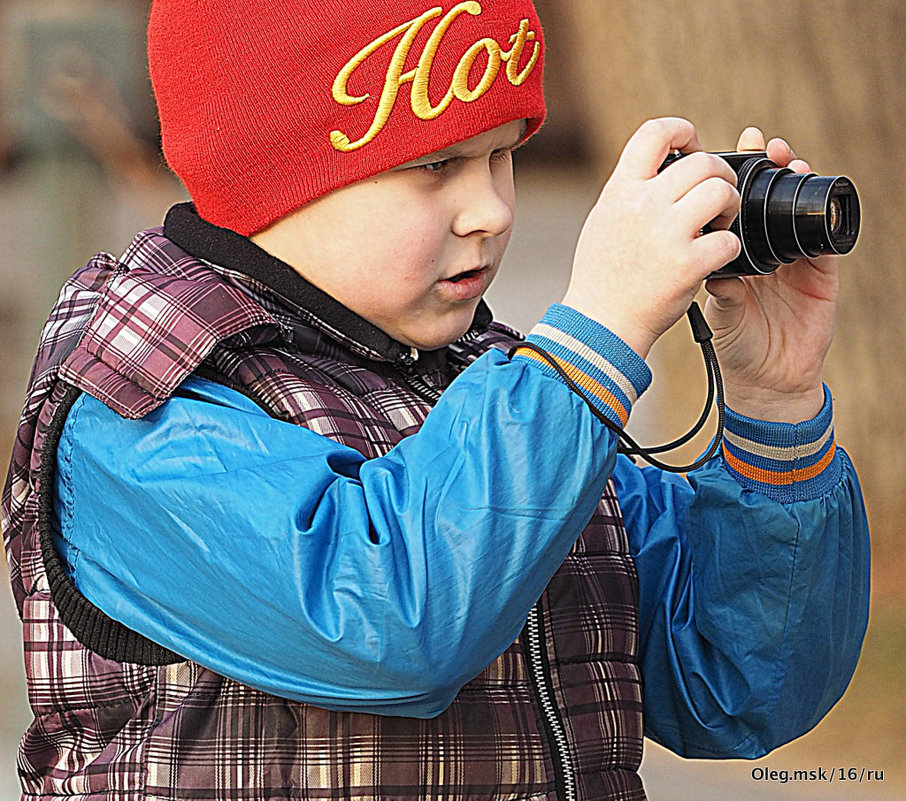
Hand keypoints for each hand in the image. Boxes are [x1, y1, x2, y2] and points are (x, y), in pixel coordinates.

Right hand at [563, 118, 740, 357]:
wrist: (600, 323)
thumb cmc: (602, 276)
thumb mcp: (604, 220)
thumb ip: (631, 190)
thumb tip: (662, 164)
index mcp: (620, 190)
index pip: (655, 132)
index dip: (683, 130)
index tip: (692, 146)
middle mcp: (642, 205)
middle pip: (702, 163)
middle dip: (719, 176)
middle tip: (717, 198)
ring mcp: (665, 234)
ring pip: (721, 192)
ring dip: (730, 205)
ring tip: (720, 223)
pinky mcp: (687, 265)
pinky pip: (729, 240)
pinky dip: (729, 247)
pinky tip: (716, 257)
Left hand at [703, 127, 838, 422]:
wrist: (764, 381)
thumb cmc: (734, 344)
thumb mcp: (718, 312)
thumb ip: (718, 287)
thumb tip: (711, 265)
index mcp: (737, 256)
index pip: (736, 209)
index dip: (734, 180)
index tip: (728, 153)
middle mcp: (766, 252)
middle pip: (770, 200)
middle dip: (770, 168)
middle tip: (764, 145)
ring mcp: (795, 262)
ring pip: (800, 212)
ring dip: (799, 184)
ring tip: (792, 161)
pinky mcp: (821, 278)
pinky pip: (826, 243)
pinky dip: (825, 222)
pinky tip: (819, 202)